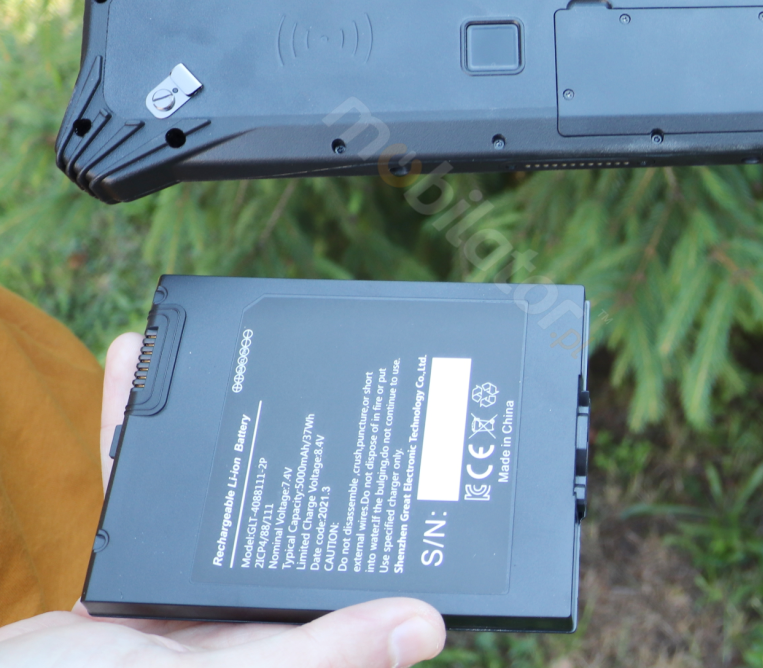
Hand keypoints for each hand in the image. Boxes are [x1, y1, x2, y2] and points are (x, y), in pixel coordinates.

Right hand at [0, 333, 447, 667]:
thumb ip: (323, 653)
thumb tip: (428, 624)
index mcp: (281, 635)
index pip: (349, 563)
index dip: (382, 503)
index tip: (405, 429)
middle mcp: (238, 603)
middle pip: (284, 495)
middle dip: (300, 428)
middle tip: (322, 357)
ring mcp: (180, 577)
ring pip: (212, 470)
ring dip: (215, 404)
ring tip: (224, 335)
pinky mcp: (123, 556)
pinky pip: (139, 471)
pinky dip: (136, 416)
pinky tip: (134, 358)